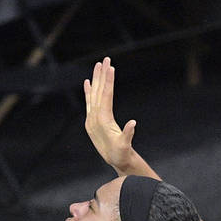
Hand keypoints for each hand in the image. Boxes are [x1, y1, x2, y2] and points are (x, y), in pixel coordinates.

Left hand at [84, 57, 137, 172]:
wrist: (116, 161)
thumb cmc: (122, 154)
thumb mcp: (125, 146)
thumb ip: (127, 135)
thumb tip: (133, 124)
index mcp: (102, 121)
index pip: (105, 97)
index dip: (108, 82)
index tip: (110, 68)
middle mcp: (94, 117)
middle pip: (98, 92)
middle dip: (102, 75)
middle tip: (105, 59)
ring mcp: (91, 118)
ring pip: (93, 94)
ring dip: (96, 79)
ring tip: (98, 65)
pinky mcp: (92, 121)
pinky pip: (89, 102)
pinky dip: (88, 91)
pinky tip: (87, 82)